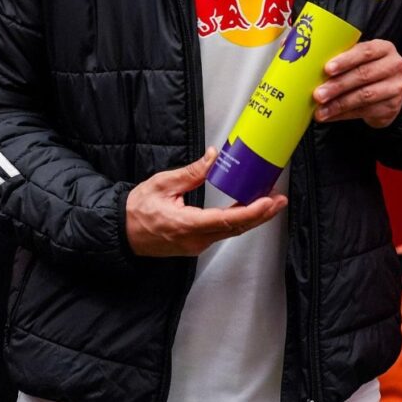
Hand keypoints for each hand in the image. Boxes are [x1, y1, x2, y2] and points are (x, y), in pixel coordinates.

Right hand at [125, 147, 287, 256]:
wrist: (121, 232)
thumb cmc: (137, 210)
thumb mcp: (162, 184)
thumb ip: (191, 172)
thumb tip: (213, 157)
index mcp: (186, 225)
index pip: (226, 220)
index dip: (251, 212)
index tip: (268, 202)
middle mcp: (195, 240)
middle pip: (235, 229)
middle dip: (261, 214)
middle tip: (279, 200)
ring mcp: (196, 245)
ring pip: (230, 232)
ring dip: (252, 218)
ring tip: (269, 203)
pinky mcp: (195, 245)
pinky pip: (222, 233)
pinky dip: (238, 222)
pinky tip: (247, 211)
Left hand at [313, 39, 401, 129]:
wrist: (389, 92)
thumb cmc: (366, 69)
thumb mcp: (360, 59)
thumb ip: (342, 57)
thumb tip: (310, 62)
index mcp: (384, 48)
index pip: (365, 52)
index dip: (345, 60)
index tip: (327, 69)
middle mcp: (394, 66)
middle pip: (363, 75)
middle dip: (338, 85)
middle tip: (318, 94)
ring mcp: (395, 87)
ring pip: (364, 96)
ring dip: (338, 104)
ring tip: (321, 109)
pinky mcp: (392, 107)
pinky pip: (364, 111)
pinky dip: (343, 115)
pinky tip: (330, 116)